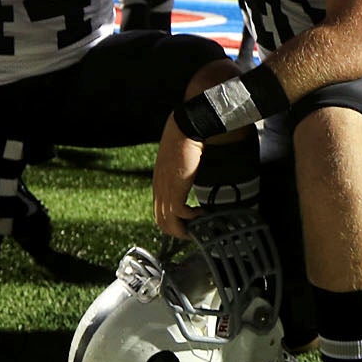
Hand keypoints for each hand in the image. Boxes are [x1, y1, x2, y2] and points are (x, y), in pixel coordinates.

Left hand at [153, 116, 205, 240]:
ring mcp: (165, 191)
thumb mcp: (178, 160)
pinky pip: (180, 214)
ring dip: (184, 229)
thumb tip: (191, 174)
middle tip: (194, 233)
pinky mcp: (175, 189)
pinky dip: (192, 218)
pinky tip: (203, 213)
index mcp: (159, 183)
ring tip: (199, 228)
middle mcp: (159, 190)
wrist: (185, 129)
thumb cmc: (183, 139)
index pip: (159, 213)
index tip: (188, 225)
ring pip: (168, 222)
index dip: (173, 223)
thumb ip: (180, 171)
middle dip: (178, 231)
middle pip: (161, 222)